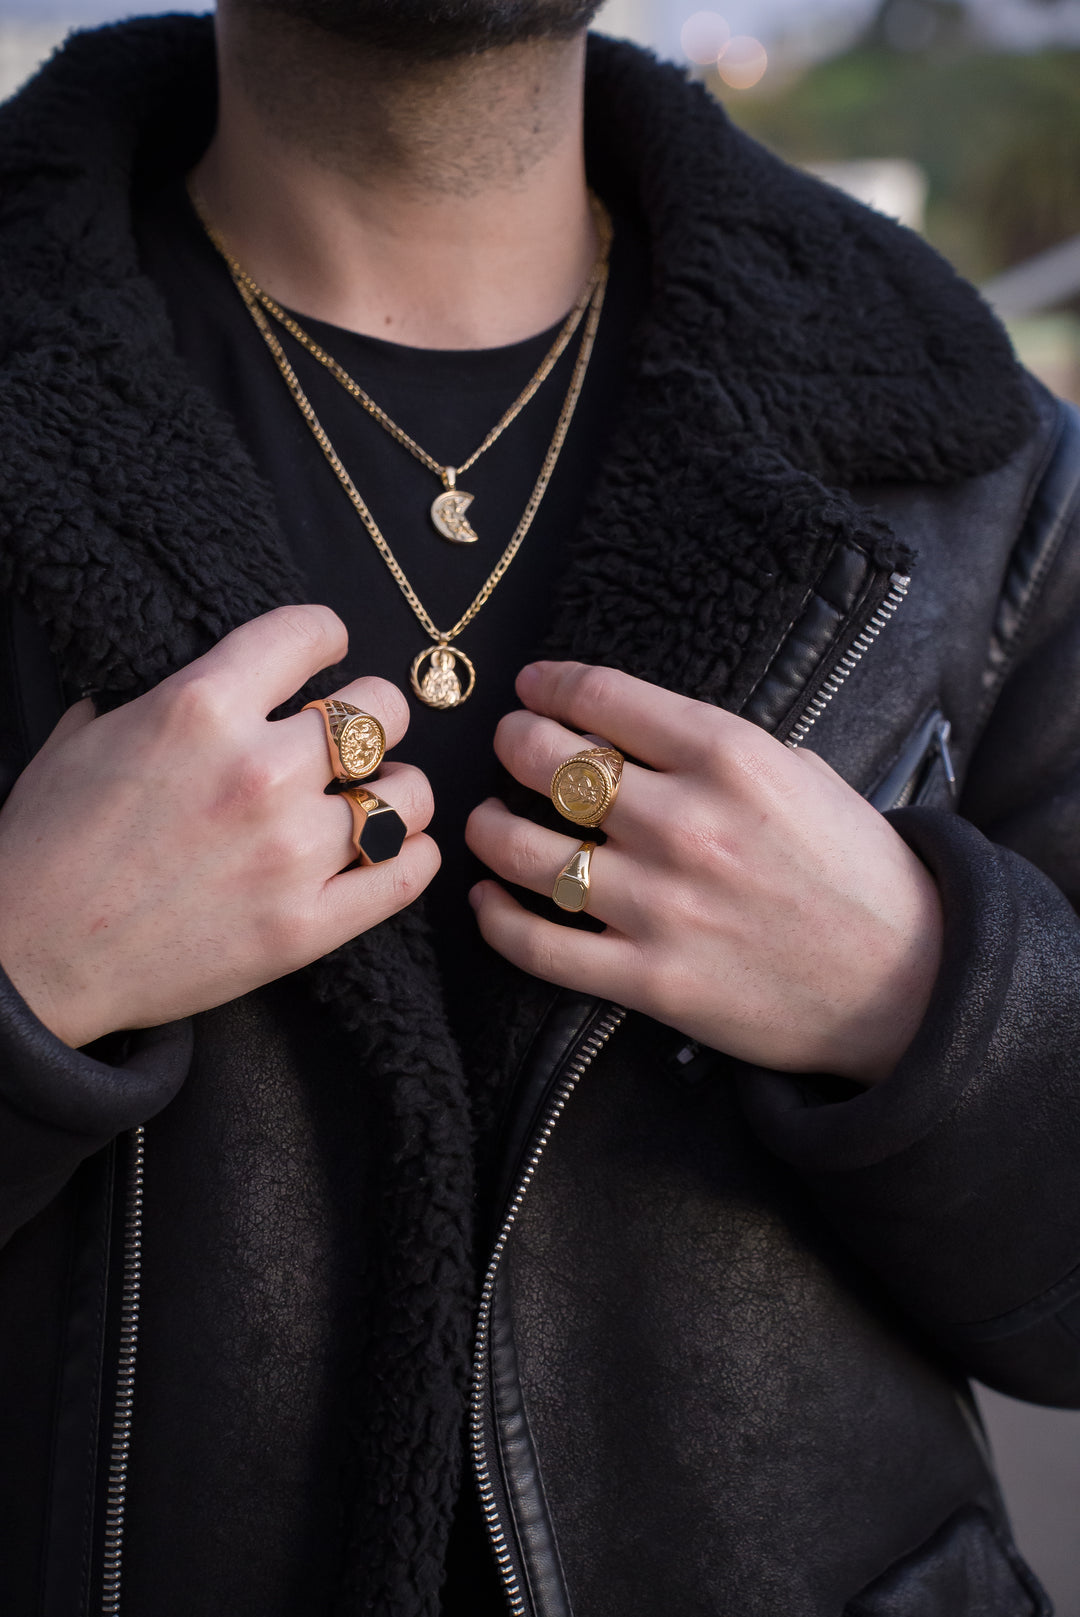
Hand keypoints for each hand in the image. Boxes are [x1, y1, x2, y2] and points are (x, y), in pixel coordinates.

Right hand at [0, 606, 437, 1047]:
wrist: (31, 962)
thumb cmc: (49, 848)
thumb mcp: (88, 737)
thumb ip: (162, 696)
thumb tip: (211, 682)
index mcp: (201, 708)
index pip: (311, 634)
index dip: (324, 637)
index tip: (325, 653)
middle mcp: (260, 772)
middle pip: (383, 710)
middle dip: (373, 715)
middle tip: (350, 738)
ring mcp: (291, 853)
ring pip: (408, 793)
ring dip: (396, 790)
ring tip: (374, 799)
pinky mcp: (307, 926)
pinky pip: (408, 872)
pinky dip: (412, 855)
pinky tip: (393, 849)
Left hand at [466, 662, 942, 1083]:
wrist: (909, 983)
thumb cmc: (858, 872)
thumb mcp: (801, 774)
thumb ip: (716, 748)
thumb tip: (634, 731)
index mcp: (728, 758)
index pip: (601, 698)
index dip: (548, 686)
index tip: (531, 688)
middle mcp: (685, 823)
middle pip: (547, 762)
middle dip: (512, 742)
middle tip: (509, 745)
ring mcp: (662, 905)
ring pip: (523, 849)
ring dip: (488, 827)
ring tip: (486, 822)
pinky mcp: (650, 979)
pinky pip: (537, 943)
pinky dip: (495, 916)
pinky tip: (487, 896)